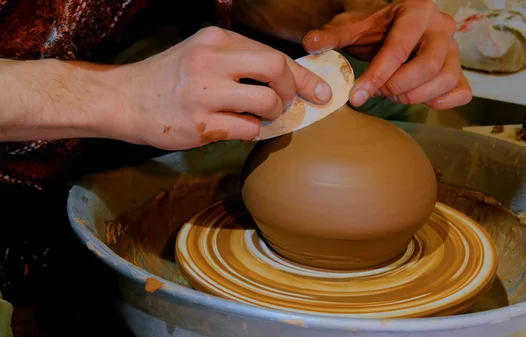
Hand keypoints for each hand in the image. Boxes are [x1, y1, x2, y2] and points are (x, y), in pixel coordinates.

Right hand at [111, 26, 331, 149]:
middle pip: (277, 68)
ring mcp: (205, 91)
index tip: (321, 90)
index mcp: (215, 40)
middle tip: (287, 103)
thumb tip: (286, 79)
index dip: (303, 75)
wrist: (124, 100)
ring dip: (273, 114)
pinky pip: (247, 129)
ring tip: (259, 117)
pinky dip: (251, 131)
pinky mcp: (200, 122)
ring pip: (267, 101)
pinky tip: (238, 127)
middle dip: (294, 89)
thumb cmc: (168, 79)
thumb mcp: (201, 56)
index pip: (273, 53)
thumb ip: (238, 62)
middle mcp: (211, 60)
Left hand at [302, 0, 471, 109]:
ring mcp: (454, 48)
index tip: (357, 96)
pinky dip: (444, 102)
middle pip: (429, 65)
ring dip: (417, 96)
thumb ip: (331, 36)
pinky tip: (421, 102)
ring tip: (393, 94)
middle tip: (380, 92)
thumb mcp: (349, 27)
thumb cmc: (370, 27)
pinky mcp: (459, 69)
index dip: (377, 76)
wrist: (390, 25)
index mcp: (415, 11)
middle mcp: (441, 26)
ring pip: (446, 79)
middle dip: (399, 86)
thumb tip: (311, 44)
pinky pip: (462, 90)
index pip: (399, 49)